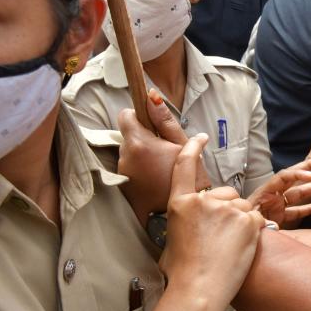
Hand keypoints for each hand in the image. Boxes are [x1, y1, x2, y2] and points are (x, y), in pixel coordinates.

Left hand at [118, 90, 210, 222]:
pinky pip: (129, 168)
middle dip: (143, 138)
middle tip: (164, 150)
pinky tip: (156, 178)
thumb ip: (165, 120)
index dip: (138, 115)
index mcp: (139, 143)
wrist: (184, 214)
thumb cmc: (188, 179)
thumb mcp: (183, 146)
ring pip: (129, 152)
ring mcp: (122, 173)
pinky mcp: (123, 186)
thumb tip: (151, 96)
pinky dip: (140, 169)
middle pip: (128, 135)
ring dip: (142, 154)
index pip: (125, 115)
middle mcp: (125, 157)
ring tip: (162, 166)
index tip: (152, 124)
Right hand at [159, 135, 264, 310]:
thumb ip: (184, 220)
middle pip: (224, 194)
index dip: (193, 148)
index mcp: (180, 203)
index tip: (200, 137)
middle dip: (227, 209)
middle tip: (219, 237)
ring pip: (242, 207)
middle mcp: (204, 201)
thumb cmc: (182, 272)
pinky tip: (241, 248)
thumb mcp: (172, 239)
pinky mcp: (248, 220)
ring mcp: (228, 209)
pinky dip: (253, 231)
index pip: (185, 165)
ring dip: (240, 222)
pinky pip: (255, 219)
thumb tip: (191, 221)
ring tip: (228, 248)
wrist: (199, 289)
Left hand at [247, 157, 310, 227]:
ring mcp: (278, 205)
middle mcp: (273, 195)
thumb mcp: (250, 220)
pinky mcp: (280, 216)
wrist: (234, 231)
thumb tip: (275, 226)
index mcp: (265, 192)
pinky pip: (297, 211)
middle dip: (309, 168)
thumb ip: (263, 221)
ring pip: (299, 194)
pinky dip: (309, 208)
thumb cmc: (240, 223)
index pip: (283, 177)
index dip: (297, 175)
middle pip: (293, 178)